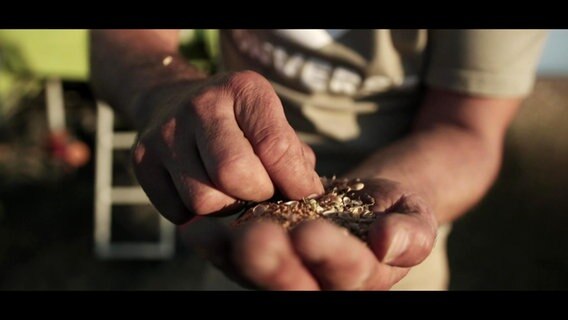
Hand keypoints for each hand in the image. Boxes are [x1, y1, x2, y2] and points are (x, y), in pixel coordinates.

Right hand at [132, 70, 323, 223]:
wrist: (174, 101)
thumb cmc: (237, 121)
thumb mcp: (270, 122)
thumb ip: (292, 156)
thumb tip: (306, 194)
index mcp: (243, 90)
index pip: (275, 147)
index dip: (295, 181)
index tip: (302, 192)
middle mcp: (200, 106)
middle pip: (233, 175)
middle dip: (256, 194)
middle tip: (260, 191)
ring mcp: (166, 132)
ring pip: (203, 200)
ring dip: (225, 207)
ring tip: (231, 191)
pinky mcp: (142, 159)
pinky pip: (177, 211)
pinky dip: (195, 214)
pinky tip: (202, 189)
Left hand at [183, 178, 437, 289]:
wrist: (364, 202)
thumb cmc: (393, 211)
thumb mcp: (415, 215)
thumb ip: (411, 233)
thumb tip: (387, 243)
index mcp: (359, 279)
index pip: (346, 275)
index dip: (329, 256)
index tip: (312, 231)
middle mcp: (316, 284)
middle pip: (292, 285)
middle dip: (273, 264)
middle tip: (256, 238)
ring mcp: (283, 272)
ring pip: (256, 274)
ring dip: (233, 256)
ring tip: (211, 234)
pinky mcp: (257, 257)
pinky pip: (233, 257)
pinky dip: (216, 244)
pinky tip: (198, 229)